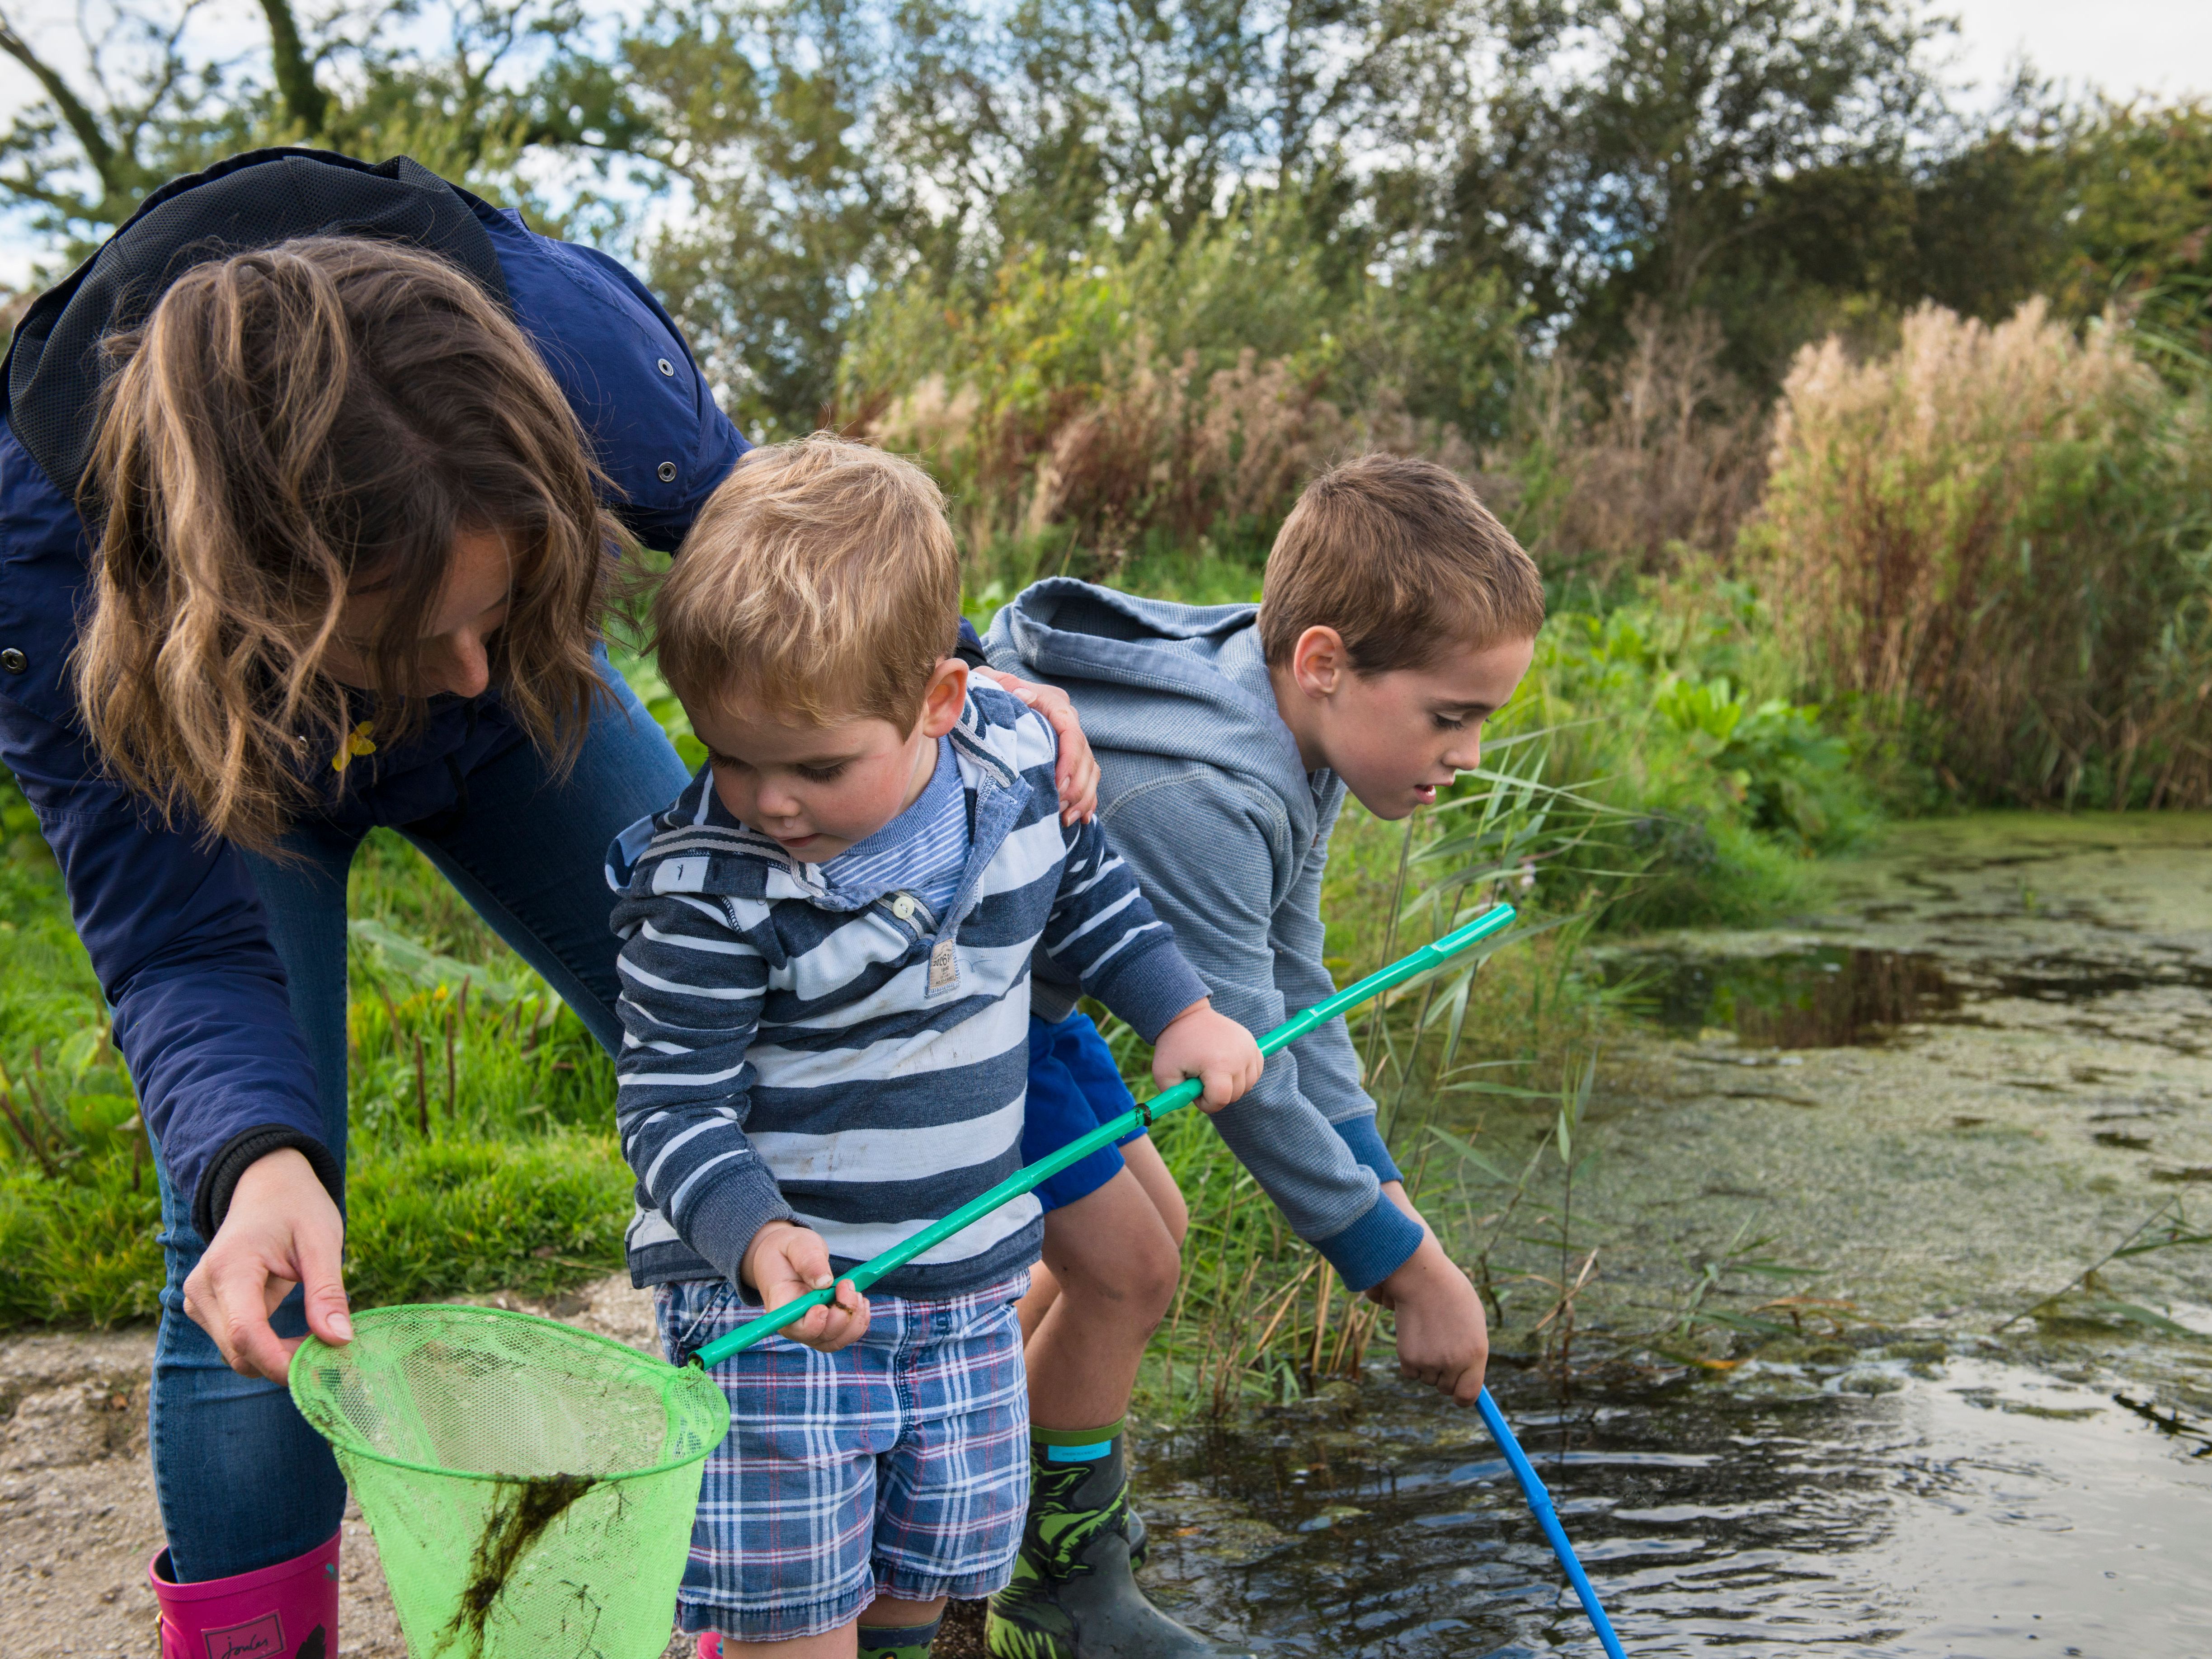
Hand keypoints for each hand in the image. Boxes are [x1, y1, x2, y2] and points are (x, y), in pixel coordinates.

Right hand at [181, 1148, 351, 1381]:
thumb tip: (338, 1341)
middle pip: (239, 1352)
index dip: (281, 1362)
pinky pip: (237, 1343)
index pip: (246, 1334)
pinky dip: (268, 1347)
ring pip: (237, 1354)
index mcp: (230, 1267)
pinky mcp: (206, 1308)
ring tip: (316, 1330)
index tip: (322, 1369)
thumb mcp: (322, 1241)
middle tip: (331, 1348)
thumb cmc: (297, 1207)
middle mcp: (203, 1289)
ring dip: (277, 1356)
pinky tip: (297, 1330)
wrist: (266, 1187)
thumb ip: (326, 1292)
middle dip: (285, 1362)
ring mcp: (199, 1300)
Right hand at [741, 1220, 868, 1351]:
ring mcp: (813, 1328)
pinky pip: (847, 1334)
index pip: (794, 1328)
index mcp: (781, 1305)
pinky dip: (859, 1320)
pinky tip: (860, 1300)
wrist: (787, 1257)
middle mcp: (796, 1323)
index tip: (824, 1306)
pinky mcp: (827, 1325)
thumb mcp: (796, 1244)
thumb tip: (825, 1282)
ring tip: (856, 1292)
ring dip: (854, 1319)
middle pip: (822, 1336)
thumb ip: (809, 1260)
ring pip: (838, 1339)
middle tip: (847, 1284)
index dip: (813, 1324)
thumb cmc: (789, 1250)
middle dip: (842, 1314)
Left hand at [976, 668, 1098, 823]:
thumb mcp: (989, 683)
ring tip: (1066, 819)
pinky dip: (1086, 799)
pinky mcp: (1068, 755)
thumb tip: (1026, 696)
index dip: (1069, 760)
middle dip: (1076, 785)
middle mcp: (1066, 719)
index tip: (1058, 785)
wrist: (988, 697)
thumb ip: (1004, 686)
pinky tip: (1080, 818)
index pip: (1070, 730)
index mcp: (1051, 701)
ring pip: (1090, 769)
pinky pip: (1087, 778)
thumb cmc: (987, 692)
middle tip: (1059, 808)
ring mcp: (1069, 738)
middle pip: (1084, 754)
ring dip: (1083, 797)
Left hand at [1150, 999, 1263, 1111]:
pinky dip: (1242, 1076)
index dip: (1206, 1103)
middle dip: (1216, 1094)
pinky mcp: (1252, 1045)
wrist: (1187, 1016)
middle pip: (1234, 1095)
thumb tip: (1193, 1106)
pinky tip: (1226, 1067)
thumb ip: (1174, 1097)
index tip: (1195, 1093)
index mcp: (1217, 1064)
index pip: (1221, 1100)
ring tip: (1211, 1072)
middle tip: (1200, 1079)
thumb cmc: (1174, 1046)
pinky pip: (1254, 1072)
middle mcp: (1238, 1057)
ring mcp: (1249, 1049)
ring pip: (1246, 1086)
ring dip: (1230, 1086)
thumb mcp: (1163, 1073)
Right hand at [1368, 1233, 1487, 1403]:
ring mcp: (1430, 1362)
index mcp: (1476, 1353)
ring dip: (1426, 1365)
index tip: (1458, 1391)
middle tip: (1440, 1348)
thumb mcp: (1473, 1322)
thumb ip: (1472, 1350)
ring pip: (1427, 1379)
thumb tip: (1466, 1376)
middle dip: (1443, 1375)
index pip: (1468, 1395)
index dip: (1462, 1396)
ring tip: (1427, 1335)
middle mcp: (1454, 1363)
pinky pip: (1410, 1372)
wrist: (1422, 1276)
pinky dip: (1410, 1360)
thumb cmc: (1451, 1294)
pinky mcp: (1408, 1358)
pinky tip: (1414, 1336)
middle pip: (1446, 1388)